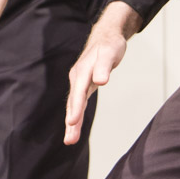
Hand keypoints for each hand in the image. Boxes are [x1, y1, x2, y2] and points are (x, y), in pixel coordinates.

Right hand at [64, 2, 141, 144]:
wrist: (106, 38)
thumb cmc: (109, 45)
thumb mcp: (110, 53)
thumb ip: (104, 67)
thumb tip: (101, 81)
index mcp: (82, 71)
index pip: (79, 93)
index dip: (76, 108)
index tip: (72, 122)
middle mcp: (78, 78)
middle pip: (74, 103)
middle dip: (72, 122)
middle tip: (69, 140)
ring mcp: (80, 83)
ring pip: (75, 105)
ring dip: (72, 123)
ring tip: (70, 140)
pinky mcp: (84, 86)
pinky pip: (79, 103)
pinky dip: (76, 115)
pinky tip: (74, 126)